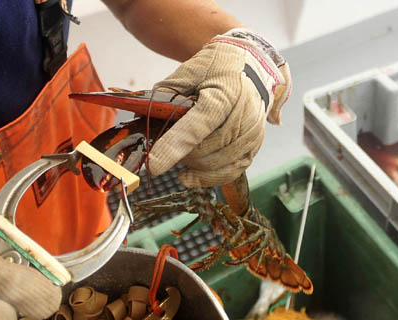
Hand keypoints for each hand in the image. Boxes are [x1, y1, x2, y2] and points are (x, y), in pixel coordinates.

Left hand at [148, 28, 291, 186]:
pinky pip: (229, 172)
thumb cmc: (219, 66)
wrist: (254, 64)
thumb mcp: (190, 70)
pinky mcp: (254, 147)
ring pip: (216, 165)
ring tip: (179, 153)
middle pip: (206, 151)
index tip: (153, 165)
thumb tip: (144, 115)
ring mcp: (252, 134)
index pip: (197, 127)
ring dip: (192, 164)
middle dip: (180, 154)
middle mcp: (244, 117)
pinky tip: (188, 176)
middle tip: (163, 147)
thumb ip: (168, 94)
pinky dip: (207, 178)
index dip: (173, 147)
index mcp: (225, 94)